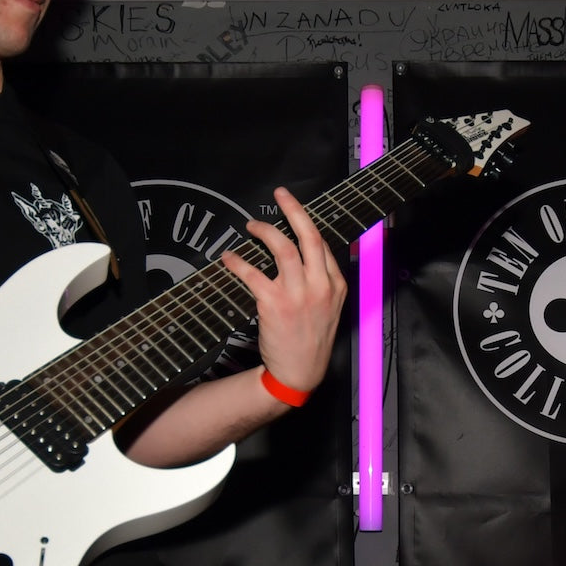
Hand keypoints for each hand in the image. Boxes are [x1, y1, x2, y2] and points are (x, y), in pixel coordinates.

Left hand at [222, 186, 347, 395]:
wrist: (300, 372)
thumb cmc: (311, 339)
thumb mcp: (330, 308)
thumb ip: (322, 282)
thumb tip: (305, 257)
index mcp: (337, 284)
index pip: (322, 244)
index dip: (305, 223)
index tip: (292, 210)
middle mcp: (321, 285)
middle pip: (308, 235)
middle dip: (294, 209)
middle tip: (280, 193)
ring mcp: (298, 294)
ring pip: (282, 248)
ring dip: (264, 232)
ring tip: (250, 225)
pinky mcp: (274, 304)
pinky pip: (253, 274)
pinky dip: (238, 262)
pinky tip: (228, 257)